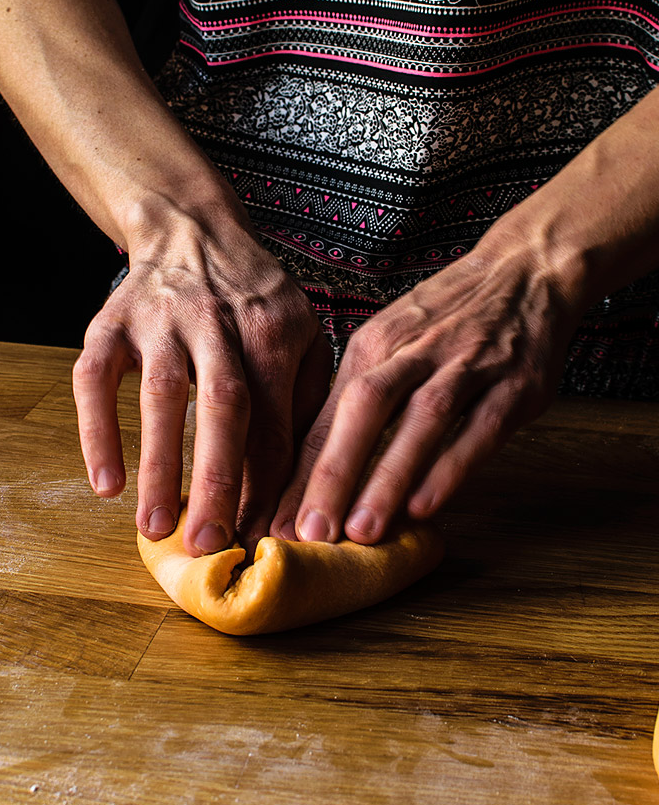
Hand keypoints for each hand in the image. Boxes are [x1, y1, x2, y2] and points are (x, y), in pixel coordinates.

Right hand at [73, 195, 332, 556]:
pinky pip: (96, 379)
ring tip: (157, 528)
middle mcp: (217, 321)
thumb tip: (304, 480)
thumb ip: (308, 398)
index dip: (271, 485)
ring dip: (159, 464)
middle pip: (223, 405)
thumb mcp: (303, 332)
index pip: (275, 421)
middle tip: (212, 543)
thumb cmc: (254, 299)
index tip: (266, 539)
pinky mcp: (110, 323)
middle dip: (219, 479)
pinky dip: (97, 430)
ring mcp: (159, 319)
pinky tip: (106, 483)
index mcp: (272, 331)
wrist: (190, 229)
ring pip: (160, 394)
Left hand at [270, 226, 583, 544]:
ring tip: (360, 531)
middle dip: (332, 474)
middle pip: (364, 410)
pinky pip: (479, 428)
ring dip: (388, 477)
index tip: (277, 521)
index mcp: (373, 345)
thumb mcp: (390, 343)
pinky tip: (425, 506)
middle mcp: (413, 351)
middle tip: (308, 534)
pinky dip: (451, 467)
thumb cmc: (446, 320)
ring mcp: (467, 366)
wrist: (526, 270)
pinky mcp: (515, 385)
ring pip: (421, 420)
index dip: (299, 471)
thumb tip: (308, 471)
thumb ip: (355, 402)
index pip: (327, 414)